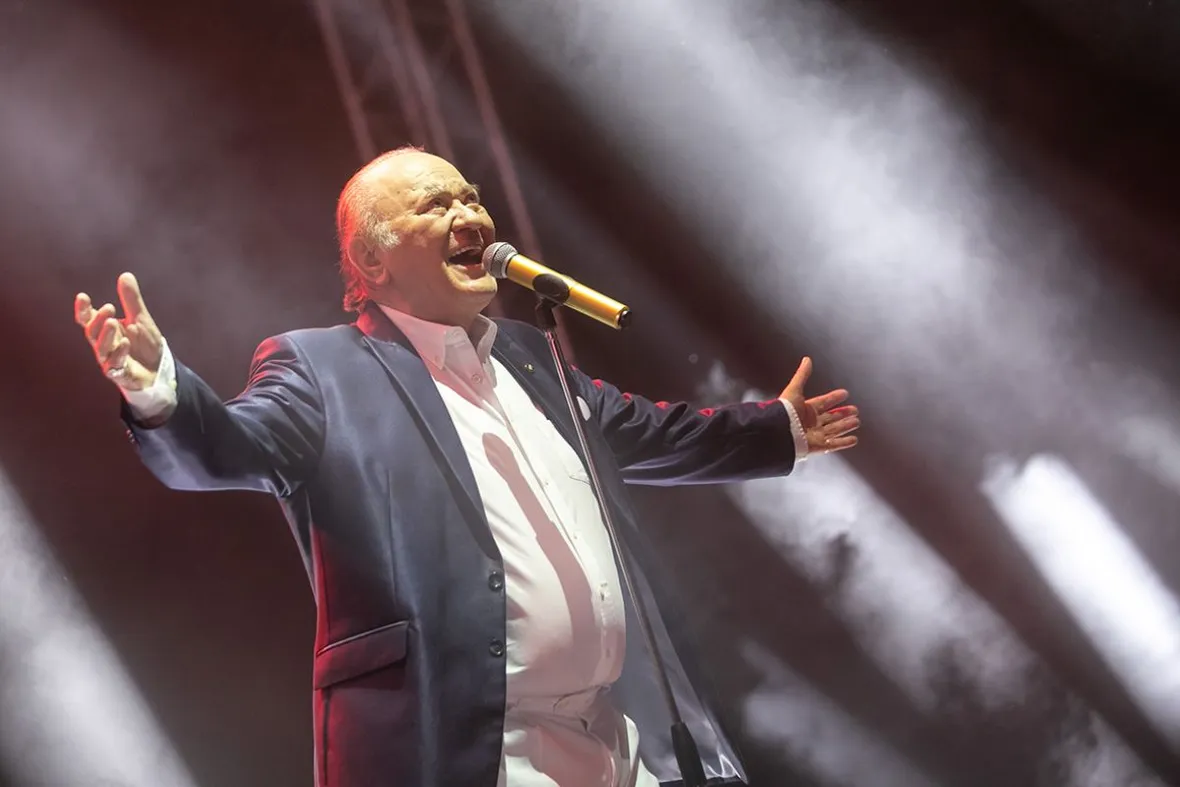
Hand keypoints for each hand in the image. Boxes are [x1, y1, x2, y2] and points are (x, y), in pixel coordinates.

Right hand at [75, 272, 164, 390]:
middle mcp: (103, 344)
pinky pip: (114, 365)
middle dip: (97, 320)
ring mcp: (109, 359)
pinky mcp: (119, 373)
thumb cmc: (145, 343)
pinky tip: (126, 342)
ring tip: (113, 322)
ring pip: (101, 348)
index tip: (82, 296)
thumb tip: (125, 275)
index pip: (88, 319)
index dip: (83, 309)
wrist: (159, 368)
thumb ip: (131, 300)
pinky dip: (119, 353)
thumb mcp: (140, 318)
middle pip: (92, 332)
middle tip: (109, 308)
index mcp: (105, 329)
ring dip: (106, 335)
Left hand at [779, 356, 859, 454]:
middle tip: (855, 410)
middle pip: (831, 417)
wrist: (779, 432)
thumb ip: (802, 375)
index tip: (844, 393)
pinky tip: (854, 439)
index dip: (834, 398)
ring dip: (846, 426)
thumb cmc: (784, 412)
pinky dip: (844, 443)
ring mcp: (815, 435)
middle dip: (843, 413)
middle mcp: (811, 422)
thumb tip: (806, 359)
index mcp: (805, 409)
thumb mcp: (794, 390)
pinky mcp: (818, 446)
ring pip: (834, 429)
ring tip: (857, 421)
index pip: (824, 402)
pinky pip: (834, 444)